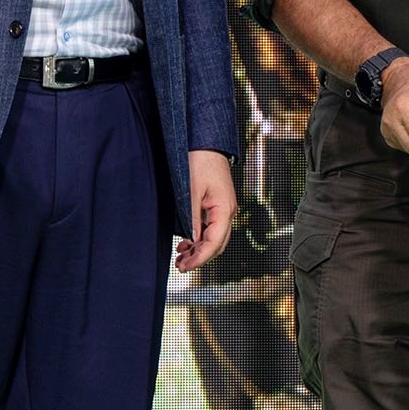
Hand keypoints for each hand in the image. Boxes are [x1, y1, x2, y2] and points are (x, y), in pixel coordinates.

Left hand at [177, 150, 237, 272]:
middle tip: (180, 265)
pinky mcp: (217, 207)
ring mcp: (224, 209)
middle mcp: (228, 211)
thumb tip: (192, 240)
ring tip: (181, 256)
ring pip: (215, 239)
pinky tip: (187, 242)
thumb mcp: (191, 190)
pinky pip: (212, 229)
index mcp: (224, 208)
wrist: (206, 143)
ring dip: (199, 250)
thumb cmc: (200, 160)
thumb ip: (192, 217)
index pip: (215, 243)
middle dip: (200, 258)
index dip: (200, 258)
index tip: (185, 266)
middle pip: (218, 245)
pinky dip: (200, 239)